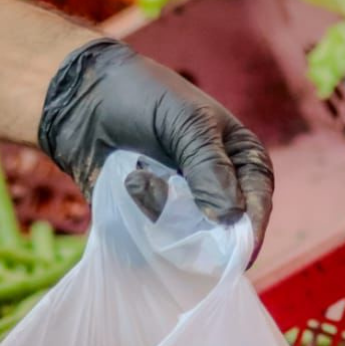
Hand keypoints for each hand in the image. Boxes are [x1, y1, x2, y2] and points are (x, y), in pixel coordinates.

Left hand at [38, 38, 273, 250]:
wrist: (86, 102)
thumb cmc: (144, 98)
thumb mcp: (186, 122)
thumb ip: (209, 167)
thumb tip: (230, 216)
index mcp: (240, 160)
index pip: (258, 200)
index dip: (251, 225)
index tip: (238, 247)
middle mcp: (217, 191)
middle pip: (223, 233)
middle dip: (198, 223)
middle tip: (167, 190)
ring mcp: (183, 211)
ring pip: (187, 242)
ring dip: (160, 213)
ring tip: (136, 177)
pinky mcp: (150, 225)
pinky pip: (153, 246)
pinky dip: (139, 221)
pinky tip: (126, 185)